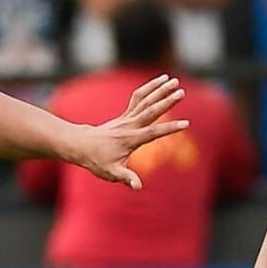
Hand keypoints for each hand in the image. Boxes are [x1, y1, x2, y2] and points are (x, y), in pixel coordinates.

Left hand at [67, 72, 186, 189]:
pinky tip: (160, 81)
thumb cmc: (97, 160)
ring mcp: (127, 118)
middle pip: (151, 110)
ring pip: (145, 100)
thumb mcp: (111, 173)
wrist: (81, 145)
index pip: (153, 132)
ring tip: (175, 80)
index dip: (169, 128)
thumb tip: (138, 187)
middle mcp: (130, 125)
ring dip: (160, 89)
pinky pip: (138, 98)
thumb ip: (126, 178)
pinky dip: (149, 88)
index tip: (185, 123)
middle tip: (182, 92)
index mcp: (131, 139)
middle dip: (167, 101)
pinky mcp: (125, 115)